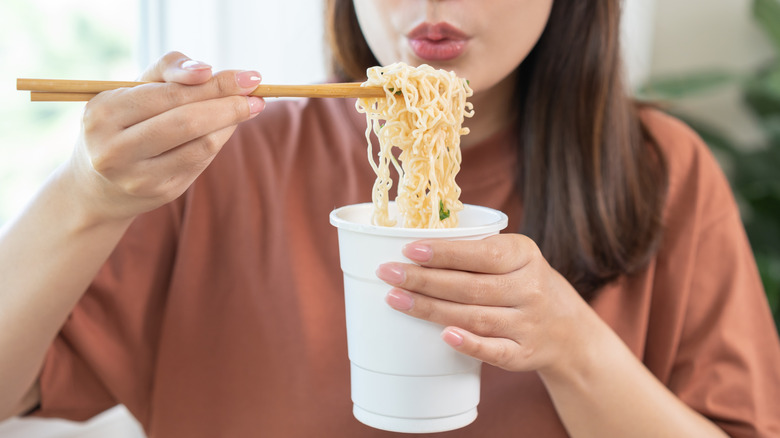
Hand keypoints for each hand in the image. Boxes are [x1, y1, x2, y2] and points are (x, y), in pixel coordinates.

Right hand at [65, 51, 265, 222]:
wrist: (97, 185)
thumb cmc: (122, 124)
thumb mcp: (131, 90)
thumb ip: (168, 71)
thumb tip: (206, 70)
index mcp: (104, 113)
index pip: (170, 94)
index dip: (214, 84)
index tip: (249, 78)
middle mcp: (115, 149)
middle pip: (187, 121)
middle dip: (229, 105)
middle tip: (258, 95)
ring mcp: (138, 177)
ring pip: (200, 146)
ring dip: (231, 123)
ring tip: (249, 108)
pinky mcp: (161, 193)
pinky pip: (201, 163)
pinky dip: (220, 141)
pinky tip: (228, 127)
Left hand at [375, 234, 598, 374]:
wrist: (568, 331)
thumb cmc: (523, 284)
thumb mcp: (515, 258)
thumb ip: (477, 253)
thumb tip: (414, 250)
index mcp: (525, 256)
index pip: (482, 253)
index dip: (445, 253)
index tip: (409, 250)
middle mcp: (529, 289)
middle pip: (470, 286)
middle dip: (424, 280)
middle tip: (387, 274)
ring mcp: (527, 324)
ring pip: (474, 316)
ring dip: (431, 309)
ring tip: (395, 299)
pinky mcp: (522, 354)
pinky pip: (493, 350)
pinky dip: (469, 343)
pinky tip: (443, 335)